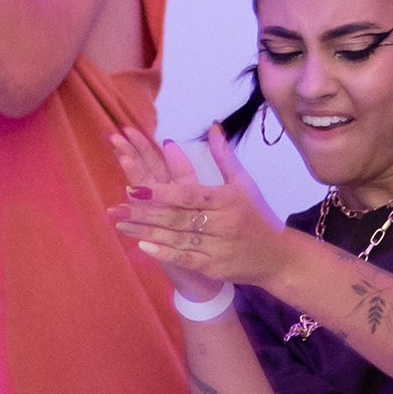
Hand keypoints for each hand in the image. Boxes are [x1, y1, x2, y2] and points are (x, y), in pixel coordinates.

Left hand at [106, 125, 293, 292]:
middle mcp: (221, 224)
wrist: (277, 256)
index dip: (161, 192)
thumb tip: (213, 126)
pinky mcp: (214, 267)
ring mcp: (217, 248)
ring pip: (176, 239)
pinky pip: (185, 260)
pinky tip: (142, 247)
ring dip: (146, 232)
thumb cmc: (257, 215)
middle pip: (176, 217)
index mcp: (226, 200)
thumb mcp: (244, 183)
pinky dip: (164, 253)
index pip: (188, 194)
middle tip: (115, 208)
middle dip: (143, 213)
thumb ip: (224, 156)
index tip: (134, 187)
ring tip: (120, 224)